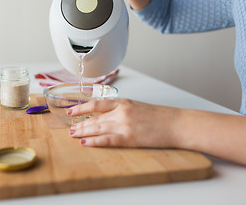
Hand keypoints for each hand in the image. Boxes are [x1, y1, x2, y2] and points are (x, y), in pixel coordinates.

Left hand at [67, 99, 181, 147]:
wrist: (176, 123)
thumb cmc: (160, 116)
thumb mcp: (138, 107)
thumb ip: (122, 109)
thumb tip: (107, 115)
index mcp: (123, 102)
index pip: (96, 104)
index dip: (81, 107)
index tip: (71, 111)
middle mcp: (121, 112)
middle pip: (94, 118)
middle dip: (80, 123)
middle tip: (70, 128)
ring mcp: (124, 125)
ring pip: (97, 128)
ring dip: (83, 131)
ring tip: (73, 135)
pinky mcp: (129, 138)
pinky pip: (107, 140)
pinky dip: (94, 141)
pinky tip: (85, 143)